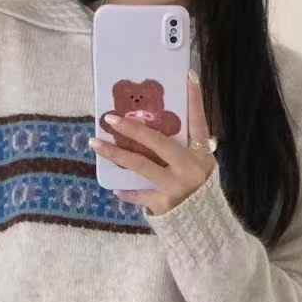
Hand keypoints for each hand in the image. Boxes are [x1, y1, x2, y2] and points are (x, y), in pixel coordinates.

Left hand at [90, 73, 217, 216]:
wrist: (206, 227)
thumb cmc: (202, 192)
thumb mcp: (204, 168)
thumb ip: (188, 150)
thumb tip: (162, 128)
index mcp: (202, 154)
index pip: (199, 120)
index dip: (195, 98)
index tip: (188, 75)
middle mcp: (189, 167)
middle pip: (157, 141)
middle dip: (131, 128)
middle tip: (110, 118)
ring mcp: (175, 186)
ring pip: (139, 165)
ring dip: (114, 154)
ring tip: (95, 144)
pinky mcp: (163, 204)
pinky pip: (139, 194)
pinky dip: (127, 192)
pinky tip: (115, 187)